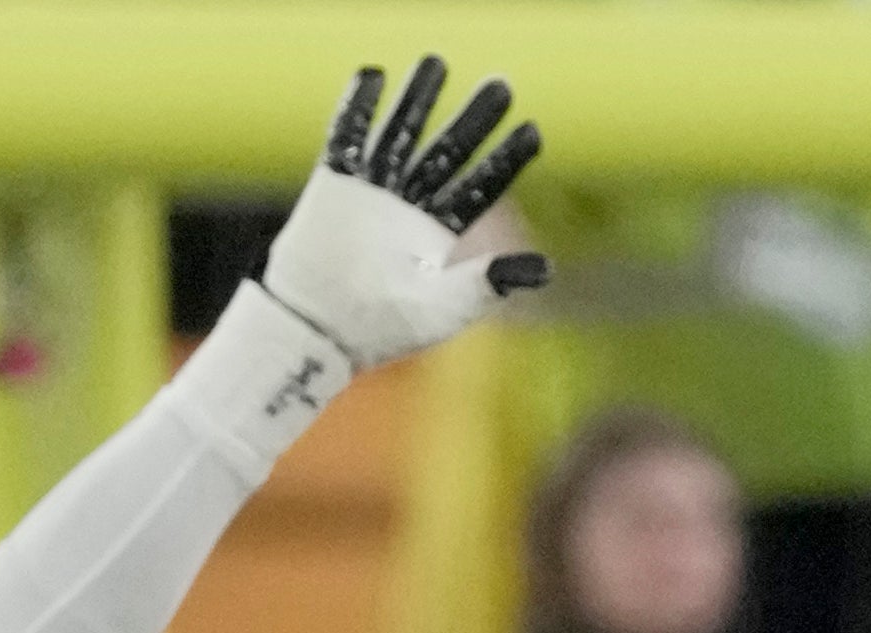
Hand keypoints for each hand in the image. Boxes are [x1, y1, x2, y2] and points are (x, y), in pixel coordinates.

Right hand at [259, 55, 547, 372]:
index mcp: (441, 235)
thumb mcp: (448, 306)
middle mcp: (410, 208)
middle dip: (474, 120)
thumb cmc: (386, 328)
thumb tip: (548, 270)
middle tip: (502, 85)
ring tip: (436, 63)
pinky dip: (358, 109)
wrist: (322, 330)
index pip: (480, 187)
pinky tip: (373, 77)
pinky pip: (347, 138)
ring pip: (401, 136)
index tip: (533, 132)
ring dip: (417, 101)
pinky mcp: (334, 185)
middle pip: (447, 152)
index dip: (506, 160)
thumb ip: (492, 282)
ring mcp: (372, 193)